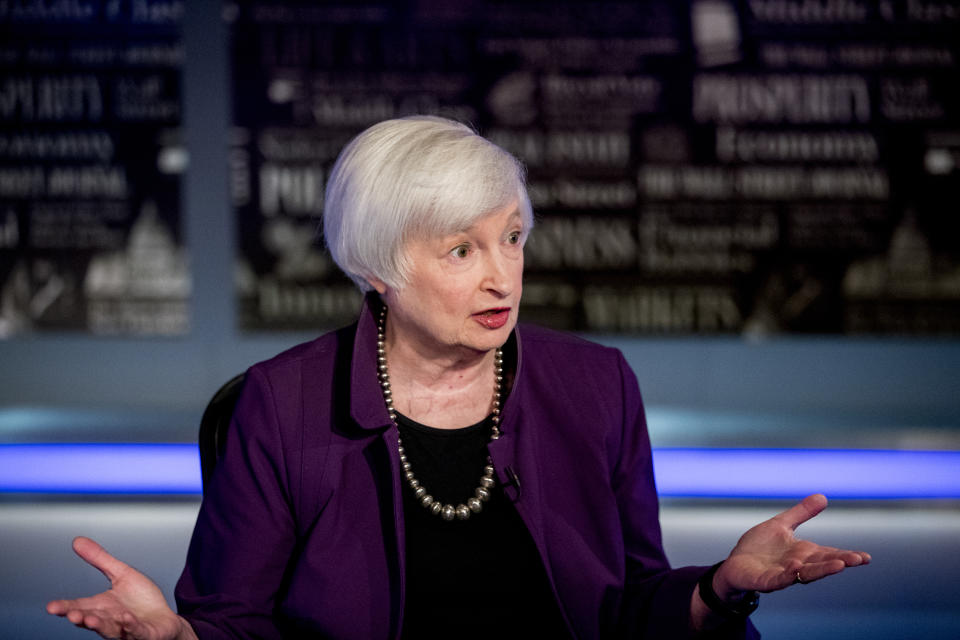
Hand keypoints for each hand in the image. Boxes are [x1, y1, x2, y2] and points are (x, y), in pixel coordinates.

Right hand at [46, 537, 194, 639]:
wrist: (164, 620)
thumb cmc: (142, 600)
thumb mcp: (122, 574)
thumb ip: (100, 560)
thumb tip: (77, 541)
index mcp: (102, 607)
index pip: (79, 607)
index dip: (66, 608)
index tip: (51, 607)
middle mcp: (110, 620)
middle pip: (91, 619)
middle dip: (80, 618)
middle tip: (71, 614)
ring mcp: (126, 629)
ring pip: (110, 629)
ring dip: (100, 624)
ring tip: (90, 619)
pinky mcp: (145, 634)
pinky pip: (137, 632)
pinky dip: (131, 626)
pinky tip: (127, 619)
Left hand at [714, 494, 870, 597]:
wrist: (735, 565)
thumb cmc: (759, 548)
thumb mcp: (780, 525)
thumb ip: (801, 513)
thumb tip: (823, 496)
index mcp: (803, 553)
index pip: (829, 554)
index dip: (847, 555)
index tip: (866, 557)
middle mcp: (797, 565)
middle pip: (821, 564)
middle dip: (839, 562)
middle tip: (858, 559)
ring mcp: (783, 574)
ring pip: (805, 574)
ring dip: (821, 570)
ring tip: (839, 565)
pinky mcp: (765, 581)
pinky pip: (779, 579)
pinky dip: (788, 575)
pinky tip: (797, 569)